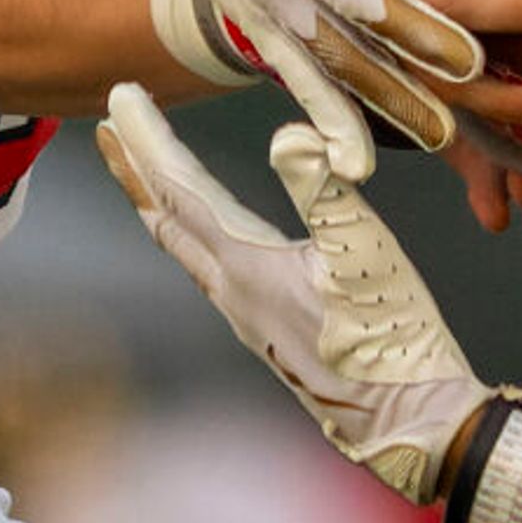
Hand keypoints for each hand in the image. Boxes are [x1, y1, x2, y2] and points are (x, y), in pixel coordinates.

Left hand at [97, 84, 521, 502]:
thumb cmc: (396, 340)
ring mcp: (248, 321)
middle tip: (109, 125)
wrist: (413, 427)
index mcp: (248, 268)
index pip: (182, 191)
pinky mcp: (269, 336)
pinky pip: (210, 273)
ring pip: (185, 250)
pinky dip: (193, 237)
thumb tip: (285, 133)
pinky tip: (208, 239)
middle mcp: (233, 295)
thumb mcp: (365, 250)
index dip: (149, 141)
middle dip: (136, 170)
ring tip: (144, 173)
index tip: (119, 96)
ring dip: (160, 204)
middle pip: (168, 221)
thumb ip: (322, 186)